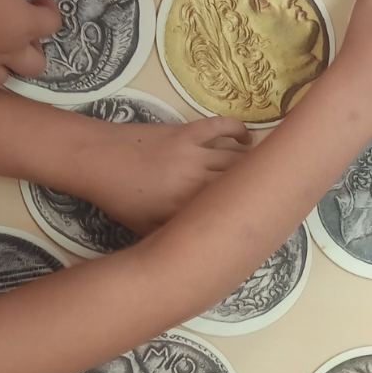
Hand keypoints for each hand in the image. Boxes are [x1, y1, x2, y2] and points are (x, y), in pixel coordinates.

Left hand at [74, 117, 251, 233]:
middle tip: (275, 193)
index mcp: (187, 208)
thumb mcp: (146, 228)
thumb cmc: (119, 198)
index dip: (252, 214)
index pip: (229, 212)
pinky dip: (238, 131)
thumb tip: (201, 245)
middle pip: (240, 183)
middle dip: (261, 188)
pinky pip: (221, 127)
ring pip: (236, 158)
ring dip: (254, 163)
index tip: (266, 217)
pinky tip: (247, 139)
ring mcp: (194, 153)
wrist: (96, 159)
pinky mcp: (187, 132)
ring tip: (264, 170)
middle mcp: (197, 181)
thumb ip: (176, 235)